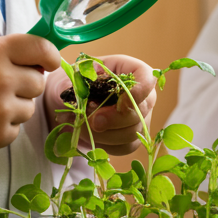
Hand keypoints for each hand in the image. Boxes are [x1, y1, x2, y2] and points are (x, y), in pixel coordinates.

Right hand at [0, 34, 60, 180]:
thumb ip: (6, 53)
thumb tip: (43, 63)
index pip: (40, 48)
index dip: (49, 55)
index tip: (49, 62)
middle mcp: (0, 79)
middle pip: (37, 82)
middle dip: (24, 84)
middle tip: (0, 85)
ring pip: (28, 108)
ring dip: (13, 106)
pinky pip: (15, 130)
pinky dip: (2, 127)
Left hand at [43, 54, 157, 156]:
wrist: (70, 103)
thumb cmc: (75, 83)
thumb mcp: (73, 75)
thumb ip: (78, 79)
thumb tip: (87, 85)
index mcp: (130, 70)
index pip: (147, 78)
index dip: (139, 92)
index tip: (121, 103)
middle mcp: (141, 94)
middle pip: (140, 111)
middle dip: (113, 120)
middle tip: (92, 121)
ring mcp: (139, 117)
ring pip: (132, 133)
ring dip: (104, 135)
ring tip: (81, 127)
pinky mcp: (132, 137)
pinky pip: (125, 147)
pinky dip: (105, 144)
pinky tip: (89, 136)